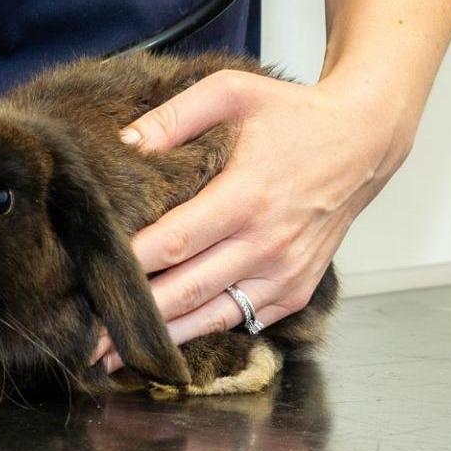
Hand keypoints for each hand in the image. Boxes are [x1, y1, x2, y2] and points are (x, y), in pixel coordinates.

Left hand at [96, 69, 417, 369]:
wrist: (363, 143)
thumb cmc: (293, 116)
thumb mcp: (233, 92)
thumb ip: (174, 116)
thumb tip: (124, 144)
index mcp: (247, 194)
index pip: (175, 240)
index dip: (130, 263)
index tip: (89, 277)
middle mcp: (267, 242)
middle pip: (186, 291)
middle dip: (134, 319)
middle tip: (87, 341)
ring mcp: (284, 273)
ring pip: (212, 316)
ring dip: (163, 340)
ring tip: (113, 358)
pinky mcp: (295, 291)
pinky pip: (241, 319)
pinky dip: (203, 331)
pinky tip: (166, 343)